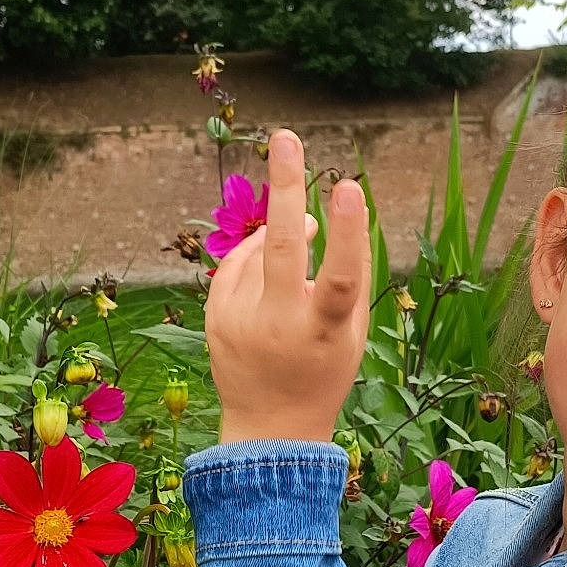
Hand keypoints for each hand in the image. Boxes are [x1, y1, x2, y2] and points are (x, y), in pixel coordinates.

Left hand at [206, 129, 370, 444]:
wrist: (269, 429)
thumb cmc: (324, 370)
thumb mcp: (350, 333)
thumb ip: (344, 276)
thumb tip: (308, 215)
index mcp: (325, 334)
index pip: (340, 279)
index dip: (349, 234)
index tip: (349, 186)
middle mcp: (279, 326)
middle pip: (281, 249)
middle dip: (286, 188)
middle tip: (285, 137)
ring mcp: (241, 321)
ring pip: (263, 251)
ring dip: (282, 236)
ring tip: (299, 242)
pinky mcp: (215, 317)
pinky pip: (238, 264)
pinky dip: (256, 254)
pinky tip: (270, 267)